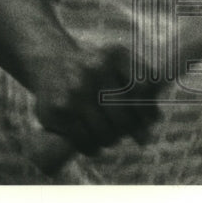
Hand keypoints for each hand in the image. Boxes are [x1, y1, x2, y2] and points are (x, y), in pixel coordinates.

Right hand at [25, 45, 160, 166]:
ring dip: (111, 140)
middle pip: (124, 116)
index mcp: (115, 55)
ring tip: (110, 138)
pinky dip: (91, 147)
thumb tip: (152, 126)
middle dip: (129, 129)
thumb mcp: (119, 65)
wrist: (49, 59)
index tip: (150, 120)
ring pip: (105, 132)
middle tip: (128, 133)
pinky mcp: (58, 109)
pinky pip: (83, 139)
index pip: (142, 90)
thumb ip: (141, 88)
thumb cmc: (95, 68)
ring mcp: (75, 89)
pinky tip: (94, 145)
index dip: (148, 110)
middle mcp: (95, 69)